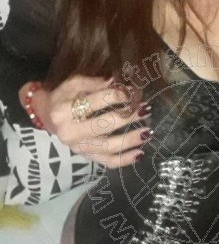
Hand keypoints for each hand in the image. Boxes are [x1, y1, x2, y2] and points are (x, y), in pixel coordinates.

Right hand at [18, 76, 151, 167]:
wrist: (47, 116)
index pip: (96, 102)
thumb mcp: (73, 84)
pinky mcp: (86, 156)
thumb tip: (116, 81)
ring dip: (130, 140)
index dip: (118, 96)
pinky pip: (108, 162)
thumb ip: (94, 83)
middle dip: (128, 117)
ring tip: (147, 132)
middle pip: (104, 125)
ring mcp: (79, 147)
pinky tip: (140, 153)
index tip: (133, 91)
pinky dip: (125, 160)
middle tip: (145, 108)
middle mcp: (70, 132)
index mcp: (64, 111)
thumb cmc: (62, 97)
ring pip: (109, 147)